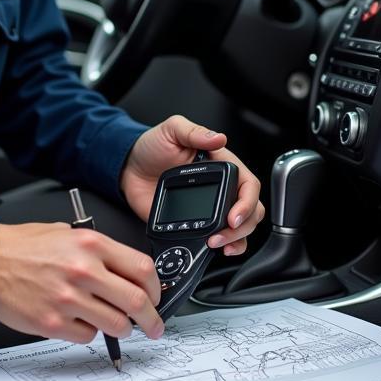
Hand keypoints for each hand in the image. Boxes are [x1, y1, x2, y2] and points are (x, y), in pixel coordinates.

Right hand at [0, 222, 164, 343]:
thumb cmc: (24, 246)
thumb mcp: (67, 232)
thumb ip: (98, 250)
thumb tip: (125, 271)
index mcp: (91, 245)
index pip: (142, 269)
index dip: (156, 289)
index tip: (156, 298)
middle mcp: (84, 270)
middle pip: (136, 302)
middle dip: (151, 319)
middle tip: (154, 326)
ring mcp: (68, 299)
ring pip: (116, 324)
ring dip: (123, 329)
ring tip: (118, 326)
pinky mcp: (53, 323)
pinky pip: (87, 336)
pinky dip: (90, 332)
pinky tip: (82, 322)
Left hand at [121, 115, 264, 256]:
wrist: (129, 168)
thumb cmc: (153, 146)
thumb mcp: (173, 131)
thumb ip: (194, 132)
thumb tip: (218, 138)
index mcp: (222, 166)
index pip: (248, 185)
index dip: (247, 203)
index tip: (234, 216)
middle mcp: (222, 188)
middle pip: (251, 210)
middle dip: (243, 226)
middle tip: (223, 234)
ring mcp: (211, 208)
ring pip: (241, 229)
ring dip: (237, 240)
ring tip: (219, 244)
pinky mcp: (197, 224)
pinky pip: (218, 239)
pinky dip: (223, 247)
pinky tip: (216, 249)